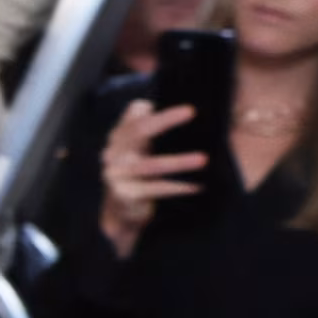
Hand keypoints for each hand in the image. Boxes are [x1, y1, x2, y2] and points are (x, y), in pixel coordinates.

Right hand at [99, 100, 205, 256]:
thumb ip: (150, 126)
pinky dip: (178, 186)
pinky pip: (154, 189)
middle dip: (166, 121)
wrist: (122, 208)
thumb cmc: (140, 172)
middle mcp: (113, 152)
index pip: (138, 117)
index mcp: (119, 136)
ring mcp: (116, 174)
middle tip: (193, 115)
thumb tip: (188, 109)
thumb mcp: (140, 146)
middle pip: (139, 132)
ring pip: (151, 164)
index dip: (162, 113)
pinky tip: (197, 185)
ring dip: (179, 162)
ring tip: (203, 160)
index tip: (190, 110)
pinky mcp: (124, 195)